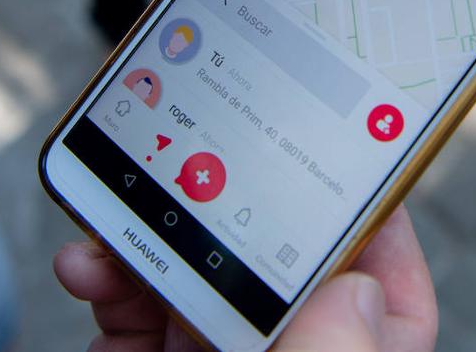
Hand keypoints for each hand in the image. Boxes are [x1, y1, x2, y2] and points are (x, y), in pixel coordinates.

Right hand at [53, 205, 436, 350]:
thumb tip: (356, 290)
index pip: (389, 293)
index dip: (375, 221)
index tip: (346, 158)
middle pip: (271, 264)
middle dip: (220, 210)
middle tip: (188, 171)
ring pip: (194, 279)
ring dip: (149, 240)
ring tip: (111, 229)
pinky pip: (134, 317)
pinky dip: (107, 285)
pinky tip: (86, 270)